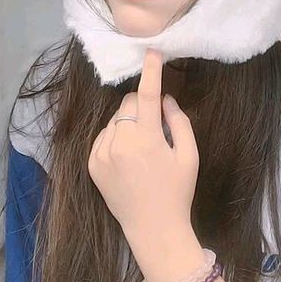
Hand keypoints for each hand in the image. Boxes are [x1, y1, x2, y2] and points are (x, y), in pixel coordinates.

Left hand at [88, 48, 199, 236]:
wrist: (153, 229)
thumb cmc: (178, 191)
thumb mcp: (189, 155)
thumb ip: (178, 120)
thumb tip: (165, 98)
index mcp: (146, 139)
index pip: (147, 94)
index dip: (150, 71)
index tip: (152, 52)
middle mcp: (119, 142)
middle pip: (129, 103)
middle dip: (143, 105)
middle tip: (156, 127)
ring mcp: (101, 153)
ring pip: (116, 118)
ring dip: (129, 121)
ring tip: (141, 147)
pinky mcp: (91, 164)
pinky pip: (104, 134)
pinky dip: (116, 136)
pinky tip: (127, 157)